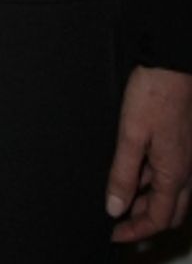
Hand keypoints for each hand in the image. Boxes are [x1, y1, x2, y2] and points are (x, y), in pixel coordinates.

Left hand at [106, 65, 191, 241]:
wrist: (171, 65)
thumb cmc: (153, 94)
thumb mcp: (130, 136)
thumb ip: (122, 174)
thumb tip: (114, 208)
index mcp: (174, 174)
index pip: (158, 219)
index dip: (136, 231)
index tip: (115, 235)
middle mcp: (185, 170)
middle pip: (169, 211)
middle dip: (145, 222)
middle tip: (119, 223)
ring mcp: (185, 156)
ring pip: (170, 193)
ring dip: (148, 201)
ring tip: (121, 200)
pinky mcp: (180, 143)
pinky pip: (169, 173)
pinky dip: (151, 181)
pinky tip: (133, 171)